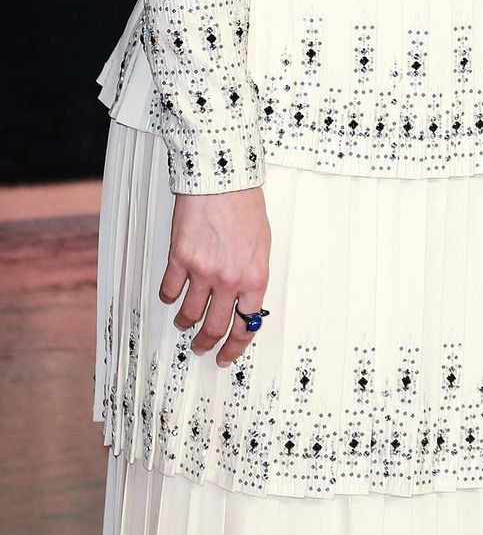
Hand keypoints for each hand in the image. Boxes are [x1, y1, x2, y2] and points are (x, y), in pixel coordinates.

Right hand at [160, 188, 271, 366]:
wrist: (222, 179)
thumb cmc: (245, 206)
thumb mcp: (262, 245)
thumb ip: (252, 276)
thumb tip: (244, 302)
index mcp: (255, 277)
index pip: (247, 325)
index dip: (235, 346)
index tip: (226, 356)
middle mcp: (230, 279)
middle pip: (216, 327)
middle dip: (207, 343)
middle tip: (202, 348)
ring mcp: (203, 271)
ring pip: (189, 314)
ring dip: (185, 323)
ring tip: (184, 323)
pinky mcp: (180, 259)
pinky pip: (169, 292)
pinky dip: (169, 298)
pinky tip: (171, 295)